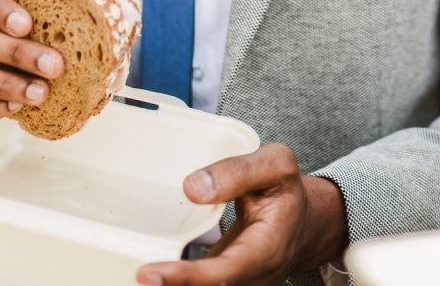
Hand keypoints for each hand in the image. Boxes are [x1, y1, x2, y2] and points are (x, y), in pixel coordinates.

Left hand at [136, 144, 347, 285]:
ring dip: (171, 284)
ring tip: (141, 275)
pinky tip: (154, 275)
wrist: (303, 221)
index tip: (149, 272)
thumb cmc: (286, 191)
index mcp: (267, 248)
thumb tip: (192, 188)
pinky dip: (176, 282)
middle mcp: (253, 277)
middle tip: (136, 275)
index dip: (187, 277)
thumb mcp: (276, 165)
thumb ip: (237, 171)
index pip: (224, 272)